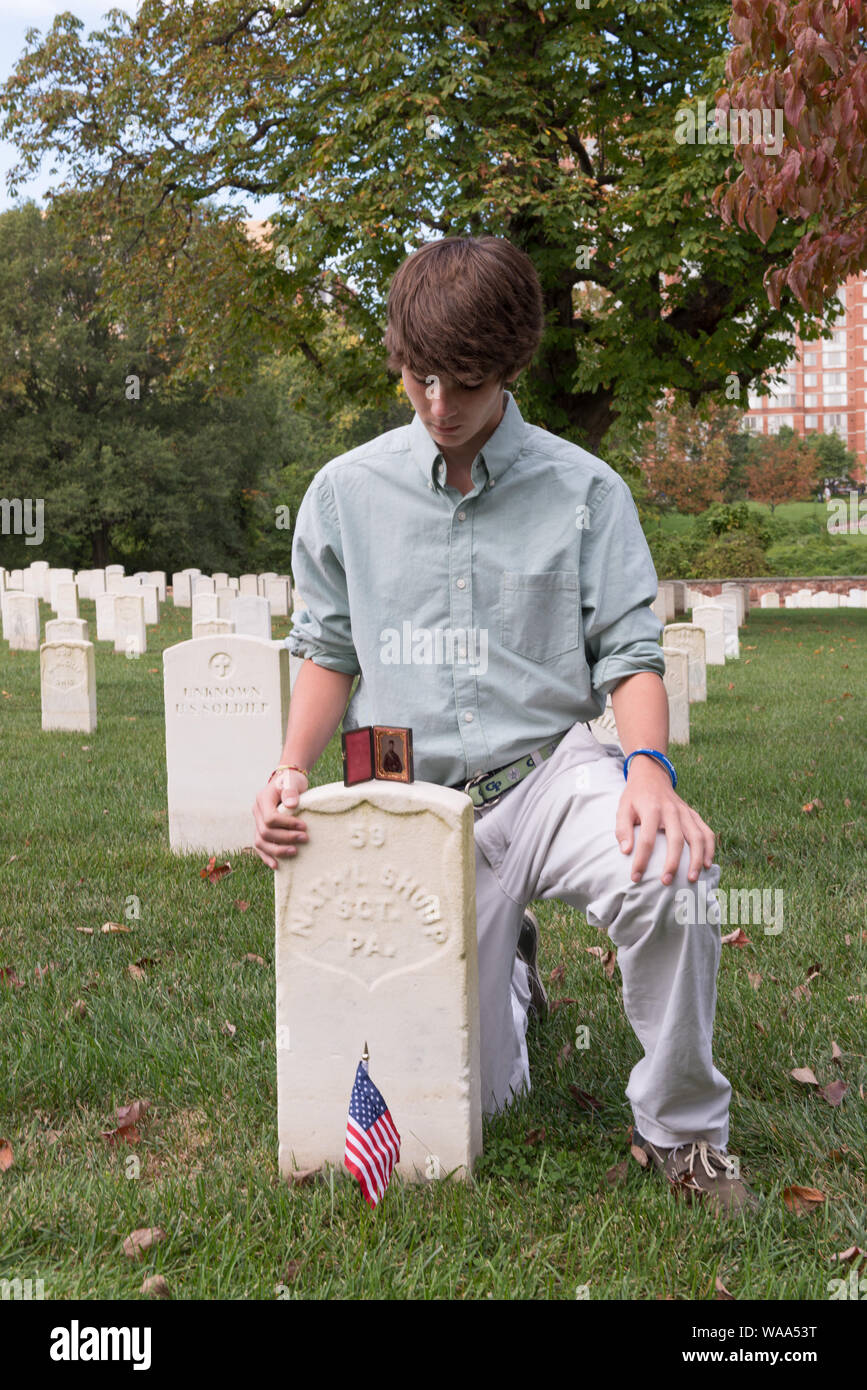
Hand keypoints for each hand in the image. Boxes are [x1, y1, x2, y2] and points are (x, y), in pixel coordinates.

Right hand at [252, 770, 308, 869]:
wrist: (286, 782)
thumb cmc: (291, 782)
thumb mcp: (292, 781)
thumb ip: (291, 791)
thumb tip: (291, 805)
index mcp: (262, 799)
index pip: (270, 818)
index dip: (287, 825)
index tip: (304, 826)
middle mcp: (256, 812)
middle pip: (265, 832)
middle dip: (286, 838)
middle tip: (305, 838)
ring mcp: (257, 822)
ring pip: (260, 842)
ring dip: (277, 850)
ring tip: (294, 852)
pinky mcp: (261, 830)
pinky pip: (260, 846)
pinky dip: (267, 856)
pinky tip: (276, 865)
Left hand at [615, 758, 714, 885]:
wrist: (652, 776)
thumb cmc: (635, 797)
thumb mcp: (622, 808)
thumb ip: (622, 829)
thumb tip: (625, 851)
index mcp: (651, 809)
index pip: (646, 839)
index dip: (641, 860)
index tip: (635, 877)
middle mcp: (672, 811)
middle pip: (676, 839)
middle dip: (672, 863)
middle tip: (666, 882)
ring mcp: (686, 812)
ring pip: (697, 837)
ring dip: (697, 859)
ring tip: (692, 879)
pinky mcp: (694, 815)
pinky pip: (707, 832)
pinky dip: (710, 849)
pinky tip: (707, 865)